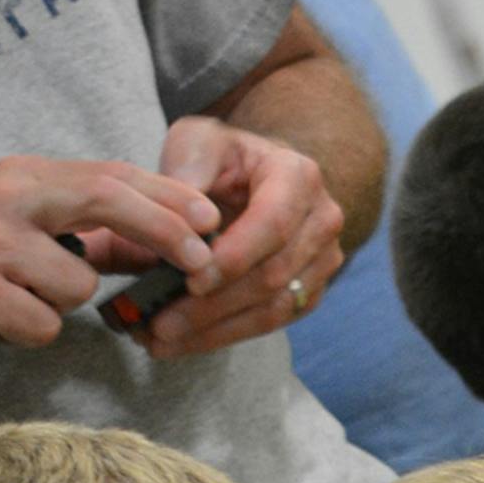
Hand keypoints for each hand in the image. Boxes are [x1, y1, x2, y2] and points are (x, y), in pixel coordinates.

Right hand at [0, 154, 218, 382]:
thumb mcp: (29, 234)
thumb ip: (88, 226)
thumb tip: (174, 233)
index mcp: (24, 178)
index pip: (111, 175)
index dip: (169, 197)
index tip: (215, 220)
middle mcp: (4, 197)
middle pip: (106, 199)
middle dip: (165, 230)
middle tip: (205, 263)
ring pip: (79, 283)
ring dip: (66, 306)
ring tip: (20, 302)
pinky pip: (45, 323)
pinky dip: (33, 334)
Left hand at [135, 116, 343, 357]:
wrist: (253, 176)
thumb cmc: (222, 158)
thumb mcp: (197, 142)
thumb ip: (189, 168)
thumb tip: (191, 221)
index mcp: (298, 176)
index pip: (274, 225)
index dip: (235, 258)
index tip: (191, 280)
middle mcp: (322, 221)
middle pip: (274, 275)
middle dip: (215, 305)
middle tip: (161, 323)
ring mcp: (322, 261)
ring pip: (274, 308)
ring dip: (217, 329)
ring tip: (164, 341)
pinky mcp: (309, 292)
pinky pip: (272, 323)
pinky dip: (226, 334)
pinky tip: (186, 341)